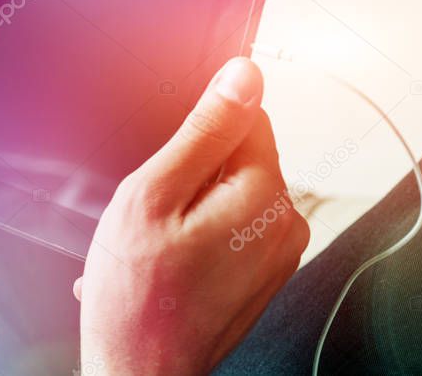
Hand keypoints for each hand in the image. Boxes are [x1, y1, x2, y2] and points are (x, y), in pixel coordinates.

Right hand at [75, 57, 308, 374]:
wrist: (140, 369)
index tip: (170, 157)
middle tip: (154, 207)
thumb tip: (243, 75)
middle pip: (237, 156)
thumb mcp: (154, 194)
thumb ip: (203, 131)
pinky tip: (164, 257)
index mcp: (264, 195)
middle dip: (190, 170)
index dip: (198, 129)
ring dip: (189, 202)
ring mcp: (275, 254)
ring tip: (156, 238)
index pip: (248, 116)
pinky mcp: (261, 275)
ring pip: (229, 190)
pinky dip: (196, 231)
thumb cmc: (137, 295)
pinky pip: (230, 225)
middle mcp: (284, 224)